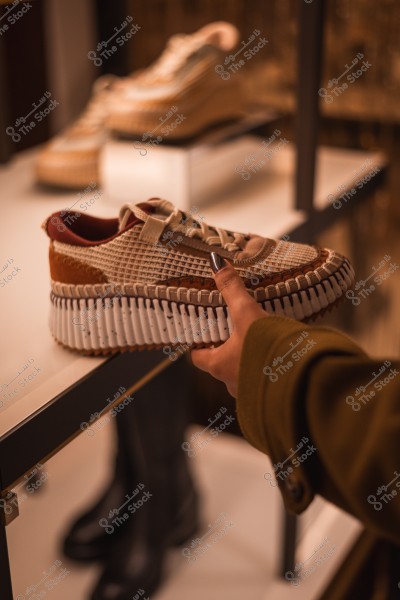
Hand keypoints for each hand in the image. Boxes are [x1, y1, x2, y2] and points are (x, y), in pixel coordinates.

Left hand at [191, 254, 266, 397]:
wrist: (301, 376)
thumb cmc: (267, 348)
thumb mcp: (247, 313)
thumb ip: (232, 289)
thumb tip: (216, 263)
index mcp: (218, 365)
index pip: (198, 358)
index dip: (198, 345)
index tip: (203, 333)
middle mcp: (231, 383)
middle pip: (221, 364)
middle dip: (227, 349)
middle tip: (234, 330)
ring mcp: (251, 392)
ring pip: (243, 373)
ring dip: (248, 359)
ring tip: (259, 340)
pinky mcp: (271, 394)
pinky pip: (264, 380)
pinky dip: (267, 368)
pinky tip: (278, 355)